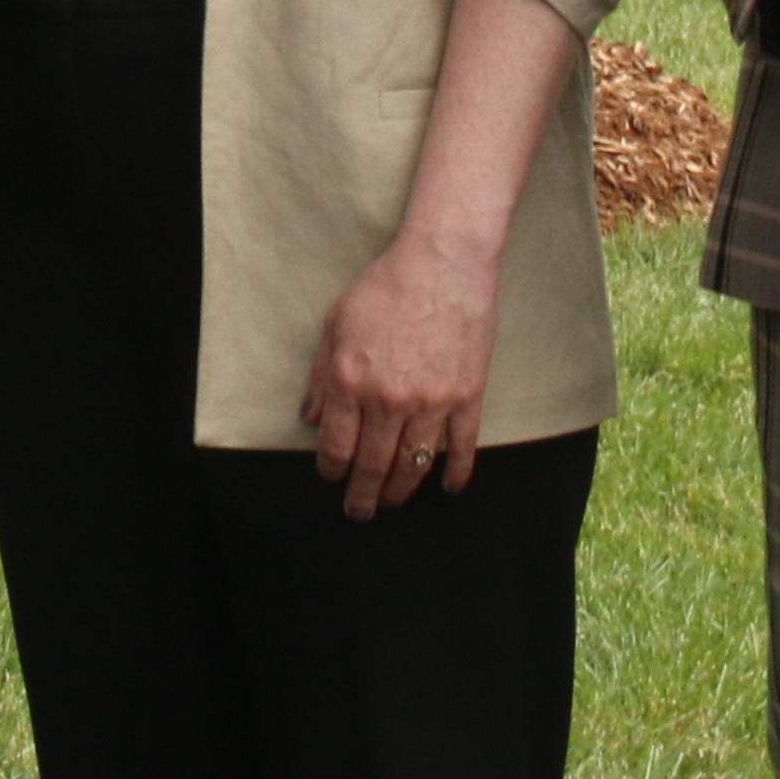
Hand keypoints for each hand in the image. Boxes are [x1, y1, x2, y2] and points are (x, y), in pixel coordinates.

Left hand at [304, 235, 502, 517]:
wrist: (442, 265)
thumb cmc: (384, 288)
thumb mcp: (335, 325)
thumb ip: (321, 376)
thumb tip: (312, 419)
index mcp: (351, 380)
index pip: (337, 445)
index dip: (331, 469)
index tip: (330, 479)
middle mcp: (389, 399)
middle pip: (373, 464)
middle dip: (363, 495)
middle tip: (358, 513)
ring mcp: (432, 402)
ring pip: (414, 464)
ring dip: (401, 490)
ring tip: (392, 503)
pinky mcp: (468, 398)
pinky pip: (462, 448)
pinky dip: (455, 473)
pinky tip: (448, 488)